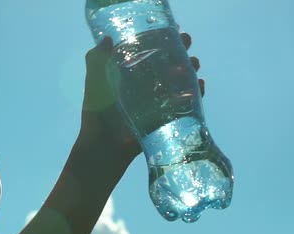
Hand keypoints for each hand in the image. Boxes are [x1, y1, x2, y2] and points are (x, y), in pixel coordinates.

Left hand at [78, 31, 204, 168]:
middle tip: (187, 40)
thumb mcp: (94, 83)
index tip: (172, 27)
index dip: (160, 38)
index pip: (147, 50)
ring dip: (189, 69)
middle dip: (179, 50)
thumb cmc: (98, 113)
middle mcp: (144, 85)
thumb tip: (108, 39)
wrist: (104, 146)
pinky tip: (199, 86)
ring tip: (193, 63)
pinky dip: (195, 94)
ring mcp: (156, 101)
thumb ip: (97, 61)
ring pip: (178, 81)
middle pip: (166, 63)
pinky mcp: (165, 117)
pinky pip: (184, 103)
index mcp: (128, 74)